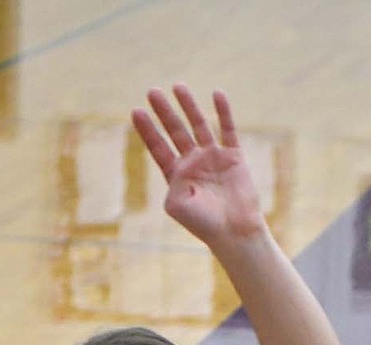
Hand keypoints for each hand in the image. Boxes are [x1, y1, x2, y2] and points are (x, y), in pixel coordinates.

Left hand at [132, 85, 264, 248]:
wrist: (234, 232)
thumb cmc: (204, 224)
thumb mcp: (177, 207)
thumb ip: (169, 185)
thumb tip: (173, 169)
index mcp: (177, 175)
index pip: (158, 148)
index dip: (147, 130)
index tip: (136, 111)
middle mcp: (193, 163)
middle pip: (175, 131)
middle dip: (164, 112)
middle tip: (152, 91)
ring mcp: (213, 158)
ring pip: (199, 125)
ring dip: (188, 106)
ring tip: (178, 86)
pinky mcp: (233, 157)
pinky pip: (228, 130)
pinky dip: (223, 112)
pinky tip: (216, 94)